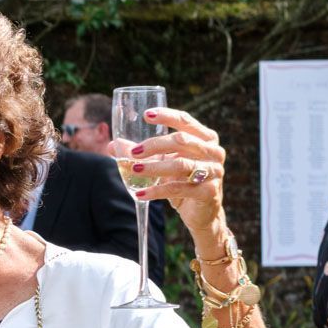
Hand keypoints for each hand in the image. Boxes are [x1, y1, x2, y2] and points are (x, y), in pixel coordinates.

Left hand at [116, 108, 227, 246]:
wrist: (202, 212)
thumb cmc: (182, 181)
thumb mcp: (162, 164)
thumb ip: (142, 153)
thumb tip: (113, 146)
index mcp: (205, 138)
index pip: (185, 121)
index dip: (167, 116)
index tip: (146, 115)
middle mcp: (213, 151)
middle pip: (182, 140)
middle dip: (155, 145)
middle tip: (133, 152)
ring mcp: (214, 171)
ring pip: (181, 165)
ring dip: (154, 167)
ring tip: (134, 169)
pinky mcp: (209, 192)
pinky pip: (179, 188)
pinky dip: (157, 191)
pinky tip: (140, 193)